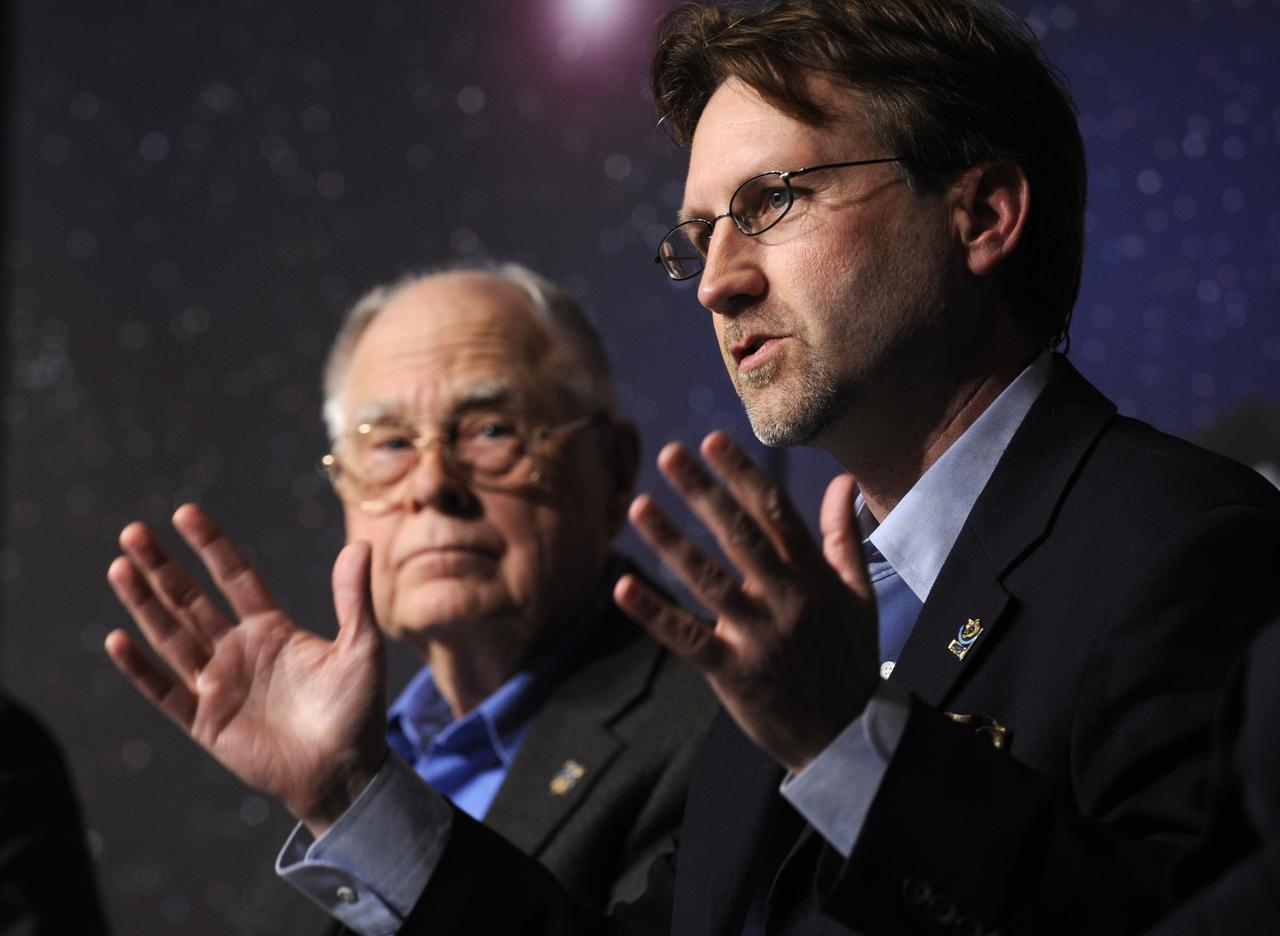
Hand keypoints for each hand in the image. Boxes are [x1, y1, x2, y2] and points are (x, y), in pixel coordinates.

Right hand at [105, 504, 388, 834]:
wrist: (345, 772)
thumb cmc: (358, 710)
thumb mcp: (361, 648)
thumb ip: (353, 599)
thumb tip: (359, 546)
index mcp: (273, 630)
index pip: (235, 578)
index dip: (211, 547)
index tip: (184, 513)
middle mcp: (239, 651)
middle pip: (191, 601)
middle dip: (162, 567)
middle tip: (133, 532)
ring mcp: (219, 685)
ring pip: (171, 636)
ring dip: (144, 604)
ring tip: (120, 566)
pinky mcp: (205, 721)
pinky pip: (165, 690)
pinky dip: (141, 668)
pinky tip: (118, 639)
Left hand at [614, 431, 877, 772]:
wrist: (850, 735)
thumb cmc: (849, 657)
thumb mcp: (858, 594)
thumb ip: (842, 536)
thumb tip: (842, 482)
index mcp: (813, 576)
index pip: (775, 512)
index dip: (742, 474)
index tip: (713, 440)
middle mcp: (786, 599)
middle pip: (739, 535)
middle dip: (704, 492)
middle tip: (670, 454)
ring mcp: (759, 636)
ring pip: (707, 580)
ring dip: (670, 541)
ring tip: (637, 505)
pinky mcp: (733, 672)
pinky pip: (687, 637)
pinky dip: (653, 613)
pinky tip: (623, 586)